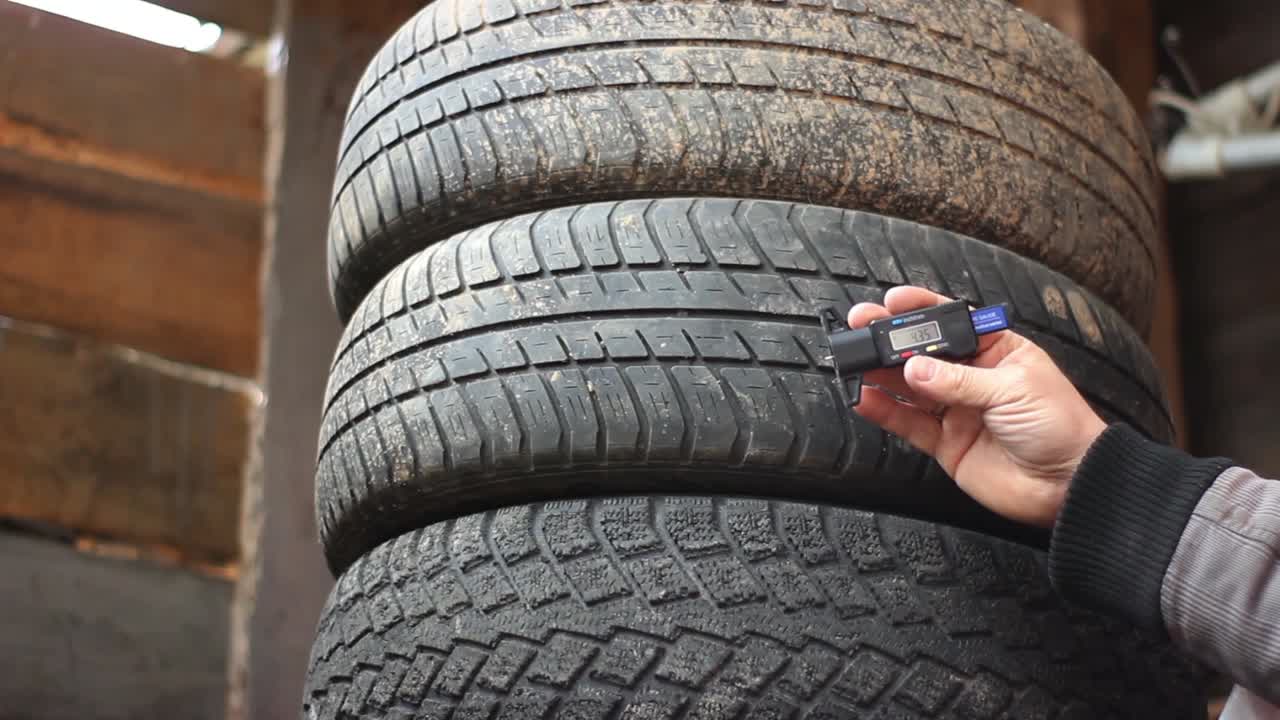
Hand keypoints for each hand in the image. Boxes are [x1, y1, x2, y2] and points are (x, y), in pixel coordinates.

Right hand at [848, 287, 1106, 527]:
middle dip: (891, 340)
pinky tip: (865, 399)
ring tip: (854, 362)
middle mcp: (973, 378)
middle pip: (923, 353)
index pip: (953, 323)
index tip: (893, 302)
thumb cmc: (1061, 427)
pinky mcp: (945, 443)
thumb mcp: (1013, 391)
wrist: (1069, 484)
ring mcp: (957, 410)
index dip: (922, 310)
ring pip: (910, 387)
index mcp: (997, 351)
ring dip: (881, 374)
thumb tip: (916, 369)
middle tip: (861, 329)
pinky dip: (884, 411)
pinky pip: (908, 423)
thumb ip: (959, 381)